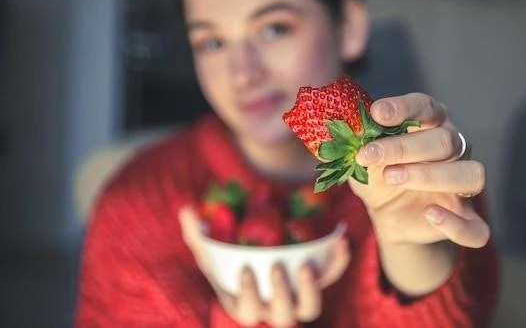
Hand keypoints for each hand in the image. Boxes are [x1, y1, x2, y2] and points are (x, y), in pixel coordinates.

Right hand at [179, 208, 349, 326]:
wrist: (259, 257)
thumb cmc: (229, 261)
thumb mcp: (211, 250)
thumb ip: (197, 234)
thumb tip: (185, 210)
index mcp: (247, 305)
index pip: (248, 311)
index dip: (248, 295)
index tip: (246, 271)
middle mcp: (275, 308)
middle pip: (284, 315)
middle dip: (281, 294)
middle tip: (277, 267)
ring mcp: (298, 298)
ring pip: (310, 308)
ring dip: (312, 290)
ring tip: (306, 266)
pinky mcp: (317, 281)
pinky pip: (332, 276)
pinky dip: (338, 262)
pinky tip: (340, 241)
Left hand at [350, 93, 489, 247]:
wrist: (388, 216)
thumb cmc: (378, 174)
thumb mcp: (363, 159)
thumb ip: (359, 144)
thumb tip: (349, 130)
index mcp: (431, 126)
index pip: (426, 108)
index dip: (403, 109)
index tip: (376, 113)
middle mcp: (454, 150)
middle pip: (446, 141)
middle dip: (405, 147)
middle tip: (371, 155)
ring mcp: (463, 186)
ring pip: (471, 174)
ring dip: (431, 175)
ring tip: (392, 177)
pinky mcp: (466, 220)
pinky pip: (477, 228)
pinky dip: (456, 224)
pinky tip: (430, 214)